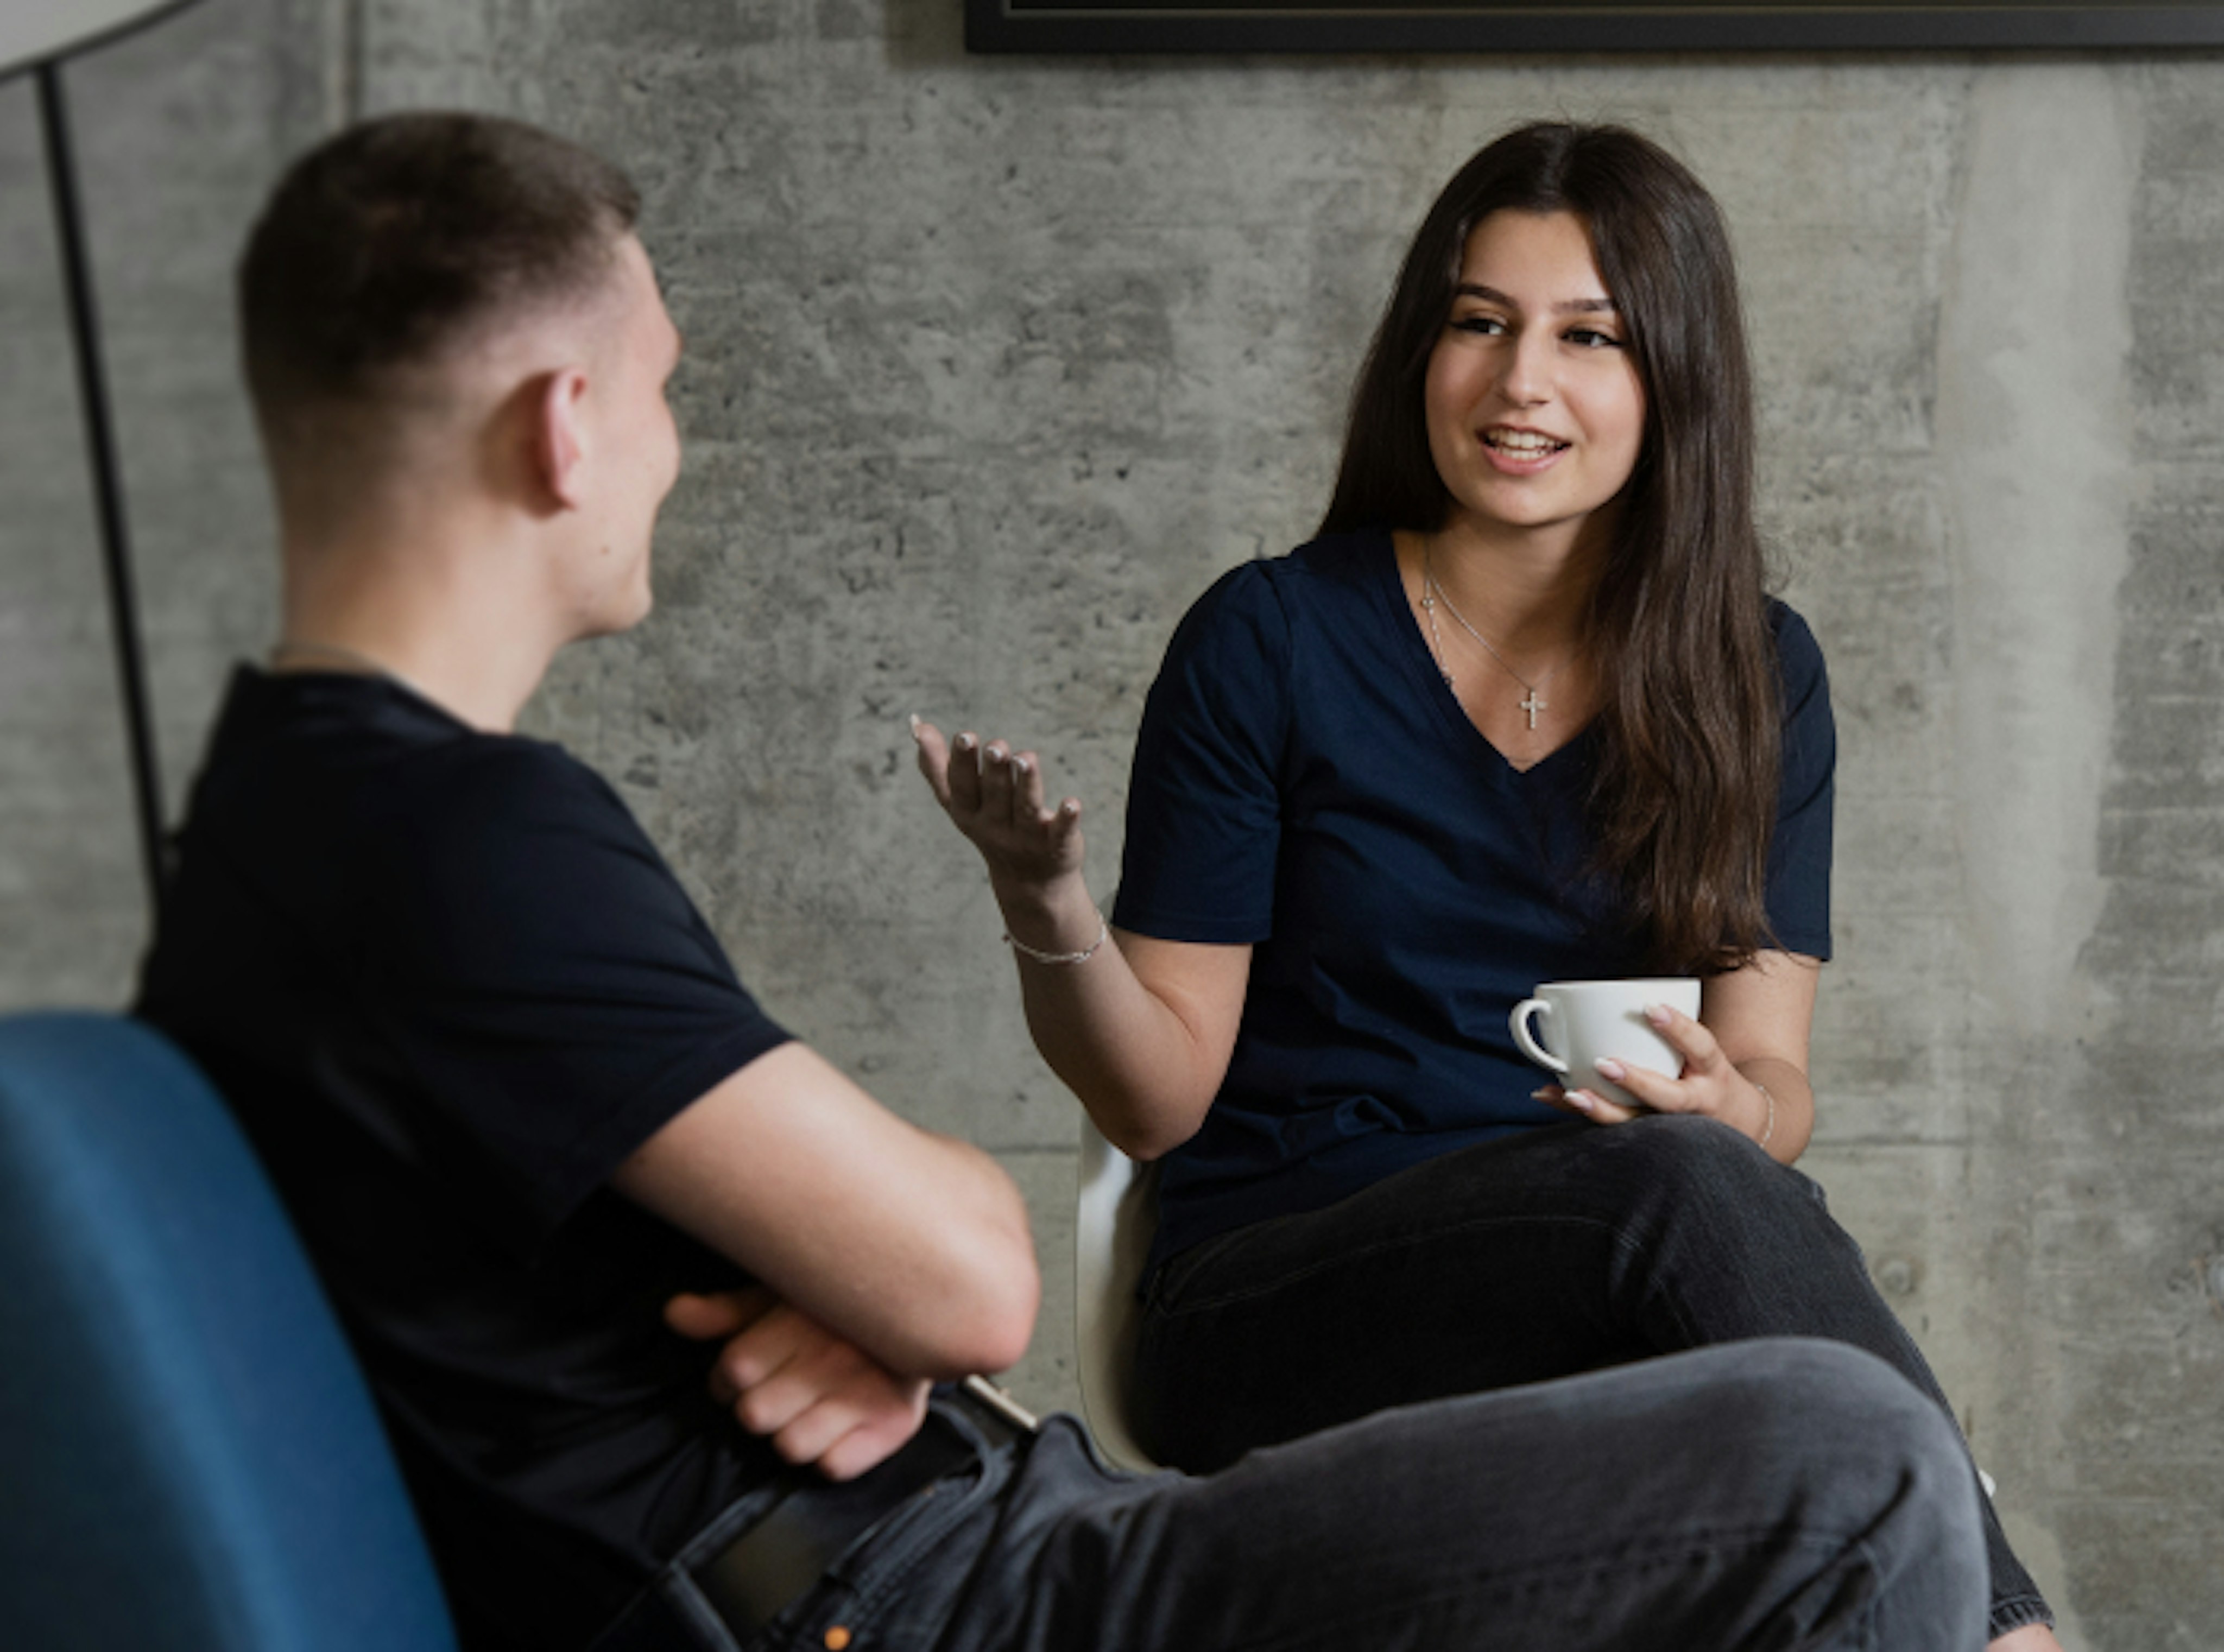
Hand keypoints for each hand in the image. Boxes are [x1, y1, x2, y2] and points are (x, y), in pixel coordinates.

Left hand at [665, 1288, 930, 1480]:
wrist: (935, 1306)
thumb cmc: (844, 1305)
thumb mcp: (783, 1293)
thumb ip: (727, 1310)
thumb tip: (674, 1314)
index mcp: (801, 1320)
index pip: (732, 1370)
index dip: (726, 1377)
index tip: (744, 1372)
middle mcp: (833, 1357)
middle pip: (753, 1415)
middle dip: (758, 1406)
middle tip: (781, 1388)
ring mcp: (865, 1393)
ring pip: (789, 1447)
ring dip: (793, 1433)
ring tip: (810, 1408)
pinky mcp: (894, 1425)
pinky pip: (835, 1466)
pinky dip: (832, 1453)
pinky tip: (838, 1426)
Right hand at [912, 716, 1084, 890]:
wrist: (1029, 881)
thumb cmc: (990, 826)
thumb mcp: (959, 802)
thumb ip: (937, 765)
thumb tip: (916, 723)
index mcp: (969, 812)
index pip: (962, 786)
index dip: (962, 763)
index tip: (965, 735)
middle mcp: (995, 825)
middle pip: (995, 795)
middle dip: (995, 770)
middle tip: (996, 745)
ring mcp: (1026, 836)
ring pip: (1026, 807)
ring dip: (1027, 783)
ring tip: (1026, 758)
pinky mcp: (1056, 845)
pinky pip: (1061, 831)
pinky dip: (1066, 818)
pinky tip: (1072, 803)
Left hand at [1537, 1001, 1762, 1137]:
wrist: (1736, 1123)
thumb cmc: (1704, 1073)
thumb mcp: (1703, 1049)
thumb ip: (1673, 1028)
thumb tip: (1614, 993)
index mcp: (1711, 1070)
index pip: (1700, 1046)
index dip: (1678, 1028)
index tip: (1650, 1007)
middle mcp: (1696, 1103)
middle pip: (1669, 1099)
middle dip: (1637, 1083)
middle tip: (1604, 1063)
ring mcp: (1674, 1127)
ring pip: (1639, 1124)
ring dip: (1603, 1109)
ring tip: (1573, 1093)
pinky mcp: (1650, 1139)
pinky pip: (1613, 1130)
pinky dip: (1578, 1114)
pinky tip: (1550, 1096)